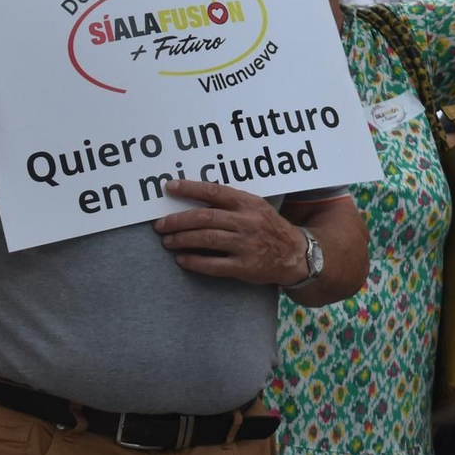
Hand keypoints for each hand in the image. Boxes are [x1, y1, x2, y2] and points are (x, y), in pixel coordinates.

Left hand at [154, 180, 306, 284]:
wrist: (294, 254)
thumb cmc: (269, 227)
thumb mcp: (255, 207)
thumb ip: (231, 203)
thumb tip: (194, 199)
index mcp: (248, 203)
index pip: (214, 191)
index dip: (190, 188)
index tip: (169, 188)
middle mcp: (246, 222)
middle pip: (205, 218)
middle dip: (178, 220)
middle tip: (160, 225)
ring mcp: (245, 244)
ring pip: (207, 239)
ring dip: (182, 240)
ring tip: (167, 241)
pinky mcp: (244, 266)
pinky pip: (214, 265)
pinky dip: (195, 262)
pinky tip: (182, 259)